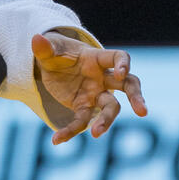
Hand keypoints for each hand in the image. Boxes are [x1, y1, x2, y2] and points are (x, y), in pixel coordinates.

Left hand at [32, 31, 147, 145]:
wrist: (51, 65)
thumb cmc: (57, 53)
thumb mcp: (49, 49)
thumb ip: (44, 48)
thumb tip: (35, 39)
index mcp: (97, 59)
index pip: (118, 57)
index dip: (123, 64)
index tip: (121, 72)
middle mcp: (102, 77)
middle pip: (128, 85)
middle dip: (136, 97)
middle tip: (142, 112)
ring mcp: (95, 94)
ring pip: (110, 108)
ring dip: (106, 121)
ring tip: (96, 134)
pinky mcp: (83, 107)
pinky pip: (81, 121)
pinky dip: (70, 131)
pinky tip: (56, 140)